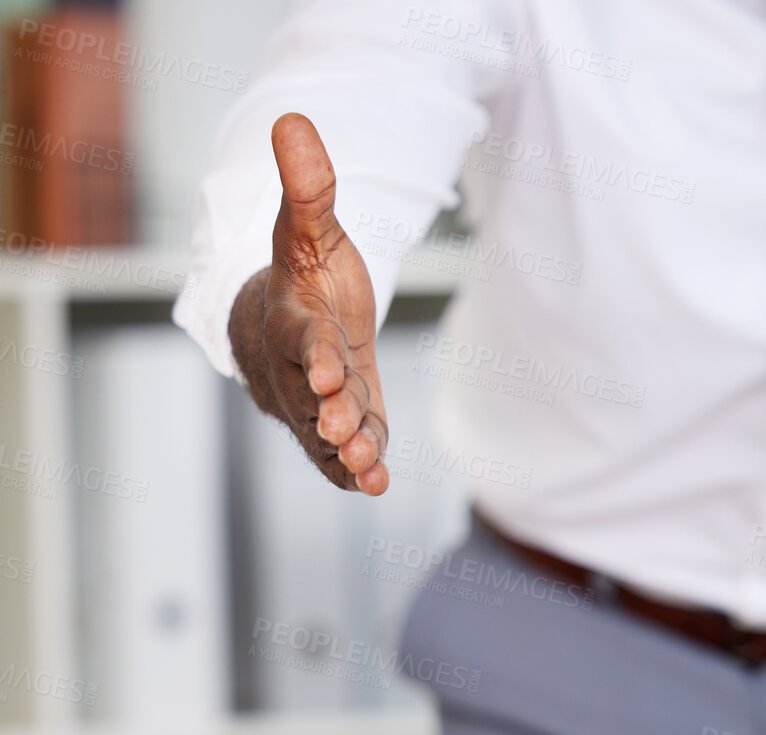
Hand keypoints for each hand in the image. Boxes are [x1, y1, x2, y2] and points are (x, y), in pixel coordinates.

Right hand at [228, 112, 388, 494]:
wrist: (292, 325)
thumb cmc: (307, 277)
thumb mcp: (311, 230)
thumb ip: (309, 187)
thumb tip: (294, 121)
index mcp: (293, 321)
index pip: (301, 340)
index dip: (313, 355)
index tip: (328, 370)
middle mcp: (298, 371)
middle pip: (310, 397)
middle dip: (328, 413)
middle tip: (342, 427)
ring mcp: (318, 407)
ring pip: (325, 435)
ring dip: (345, 451)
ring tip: (366, 465)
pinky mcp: (342, 430)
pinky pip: (344, 457)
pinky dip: (357, 473)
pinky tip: (377, 486)